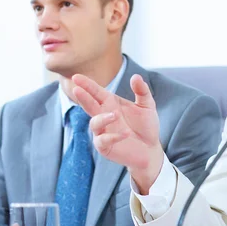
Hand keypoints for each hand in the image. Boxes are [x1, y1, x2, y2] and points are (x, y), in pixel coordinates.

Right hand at [73, 73, 164, 193]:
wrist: (150, 149)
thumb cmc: (146, 126)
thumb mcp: (147, 106)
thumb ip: (142, 91)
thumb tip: (136, 76)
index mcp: (111, 103)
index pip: (96, 92)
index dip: (87, 84)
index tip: (76, 76)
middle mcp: (104, 116)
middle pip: (89, 105)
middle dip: (83, 97)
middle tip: (76, 89)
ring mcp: (103, 132)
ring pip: (95, 123)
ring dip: (102, 118)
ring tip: (115, 114)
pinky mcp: (105, 147)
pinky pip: (103, 141)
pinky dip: (113, 136)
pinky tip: (125, 133)